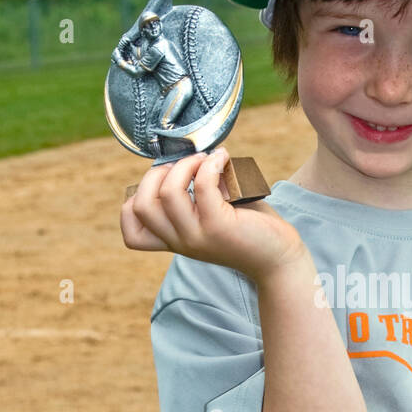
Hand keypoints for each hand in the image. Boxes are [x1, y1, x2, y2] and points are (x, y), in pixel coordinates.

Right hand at [120, 148, 306, 283]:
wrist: (279, 257)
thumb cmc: (248, 228)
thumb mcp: (210, 214)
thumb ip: (192, 194)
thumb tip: (189, 154)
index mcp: (174, 240)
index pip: (132, 234)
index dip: (135, 201)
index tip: (162, 183)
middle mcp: (181, 242)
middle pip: (141, 206)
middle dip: (155, 174)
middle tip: (185, 166)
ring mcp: (198, 236)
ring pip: (168, 194)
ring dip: (185, 166)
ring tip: (206, 160)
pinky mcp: (219, 226)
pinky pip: (202, 186)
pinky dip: (210, 165)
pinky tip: (223, 159)